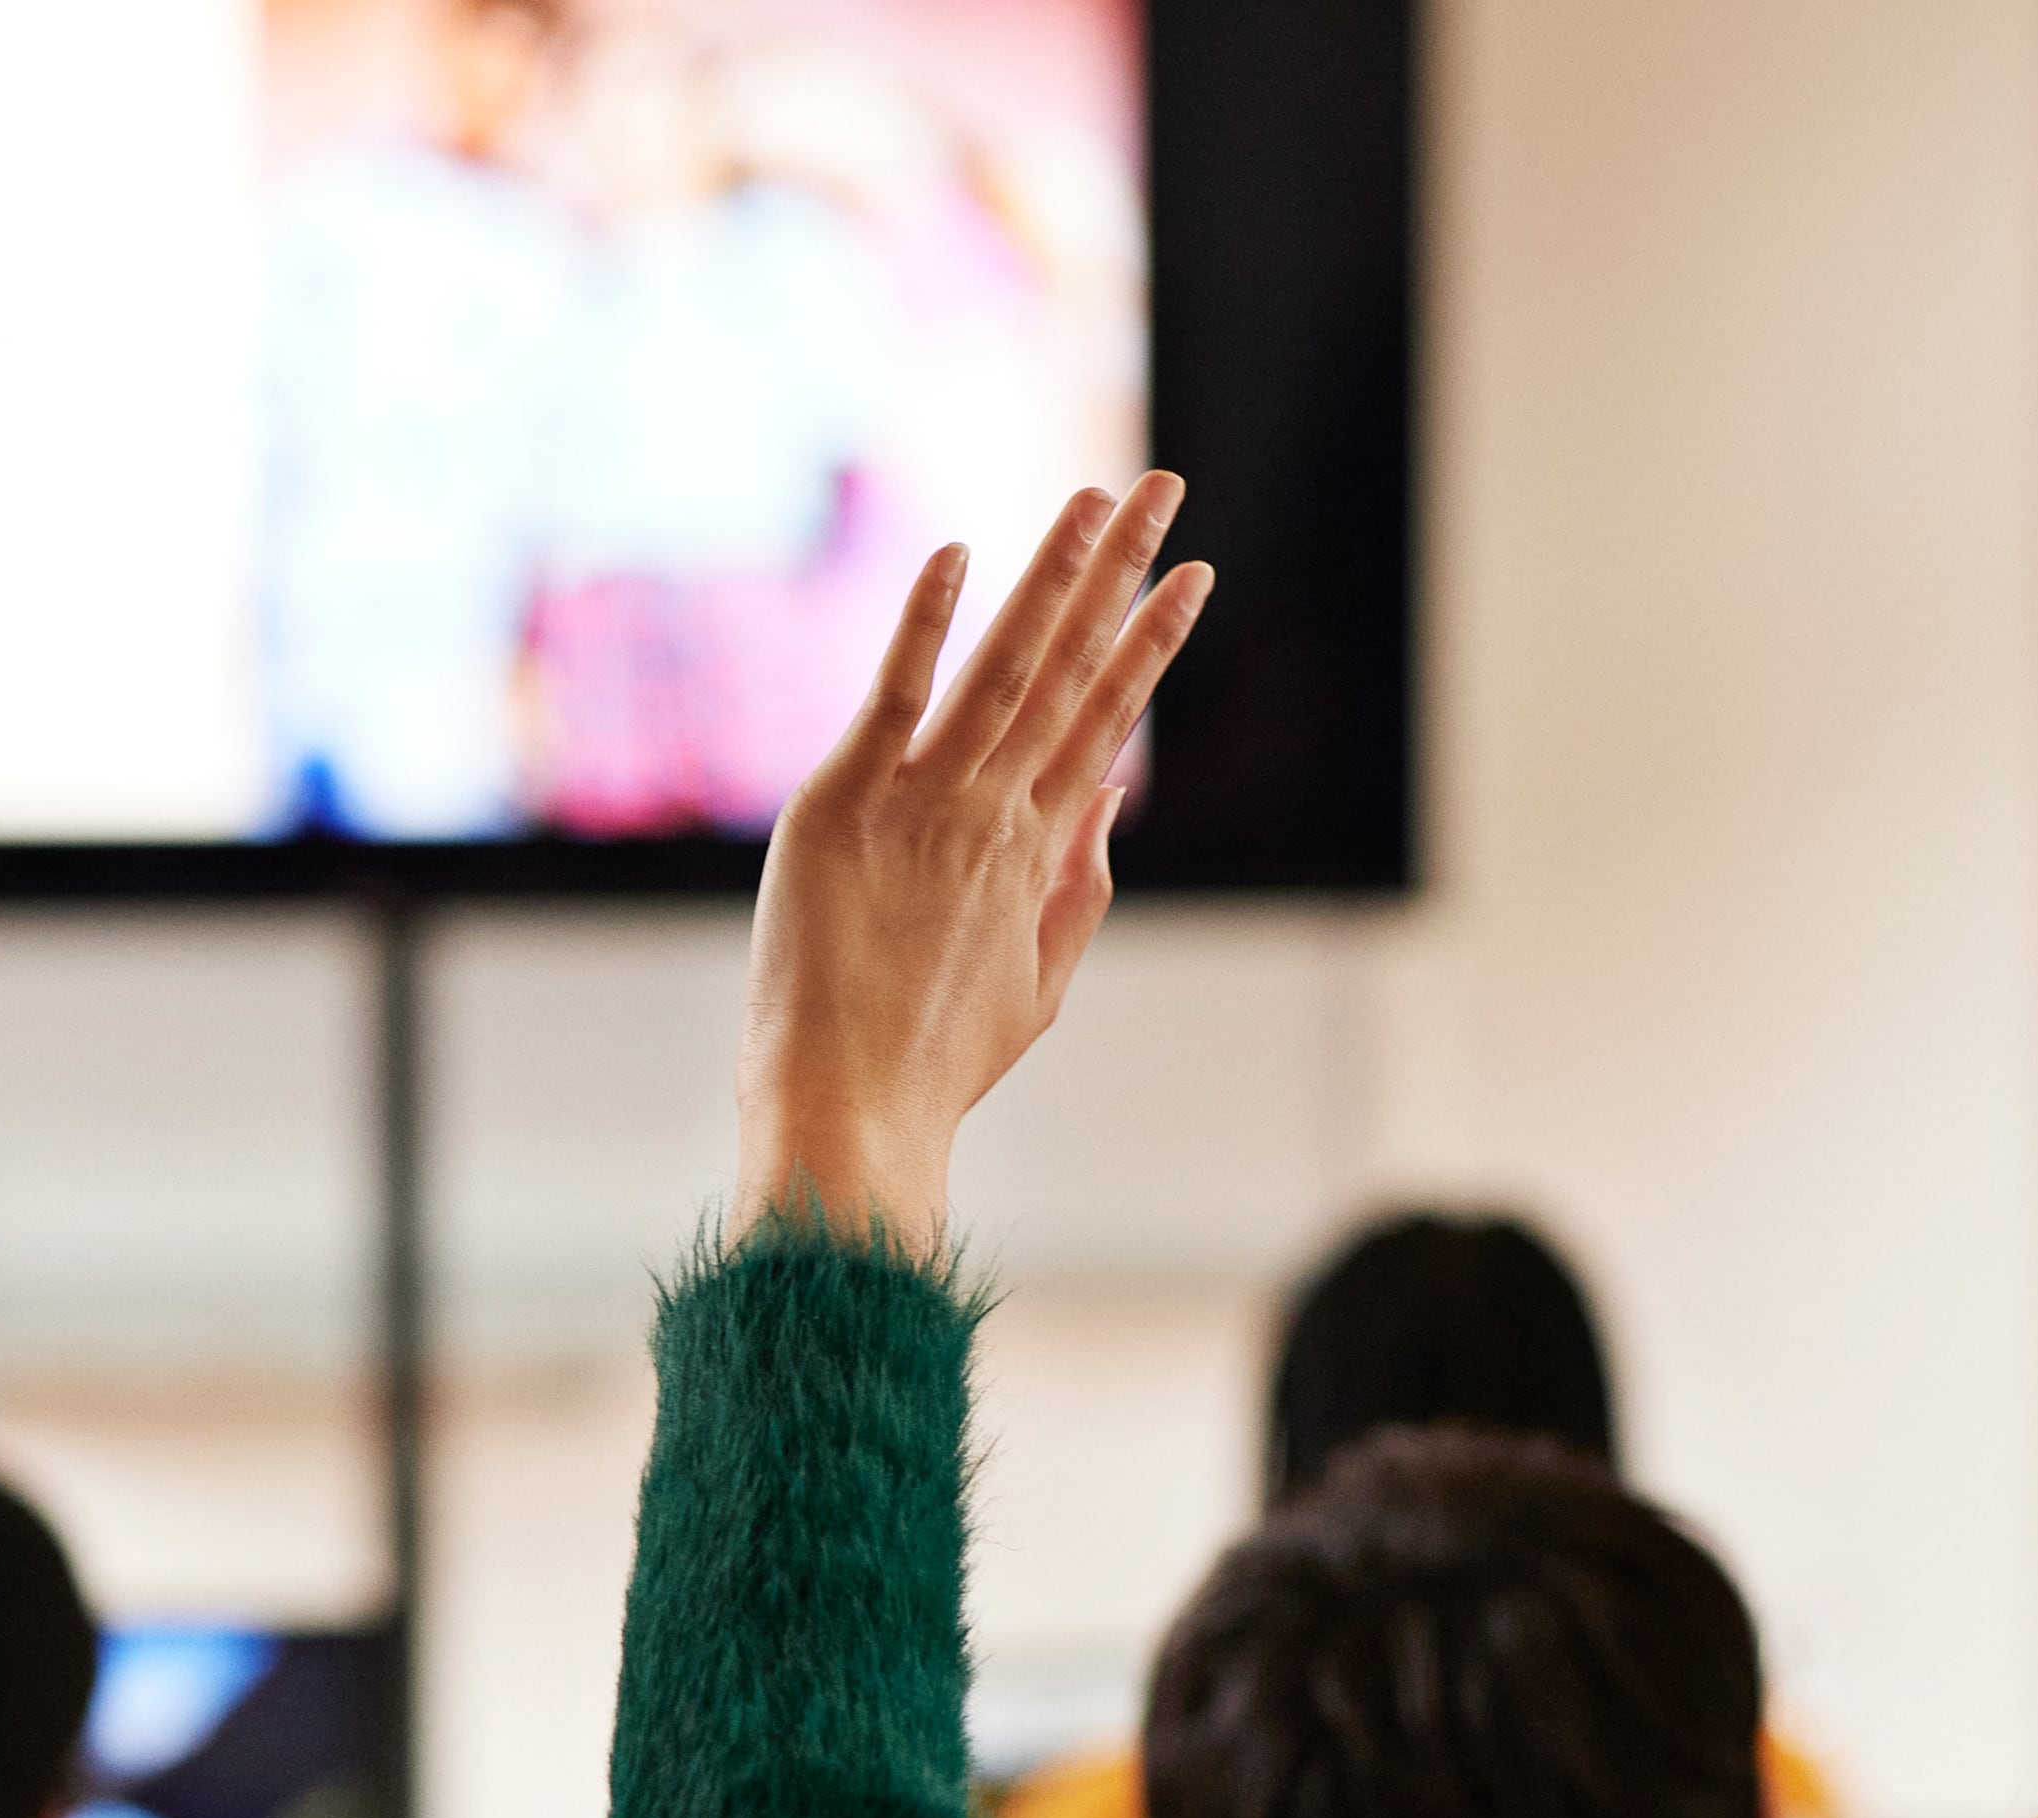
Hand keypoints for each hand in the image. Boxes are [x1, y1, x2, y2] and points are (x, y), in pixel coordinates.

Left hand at [734, 474, 1209, 1252]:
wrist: (849, 1108)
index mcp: (1038, 854)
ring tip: (1096, 499)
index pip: (1107, 723)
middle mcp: (992, 815)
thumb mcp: (1035, 985)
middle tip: (1162, 488)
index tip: (1194, 575)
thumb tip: (1106, 793)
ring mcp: (921, 805)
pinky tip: (958, 554)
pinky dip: (925, 625)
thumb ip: (1078, 887)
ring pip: (1001, 667)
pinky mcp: (843, 805)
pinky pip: (892, 697)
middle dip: (1120, 574)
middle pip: (1068, 672)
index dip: (1152, 643)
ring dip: (1052, 577)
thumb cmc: (932, 1063)